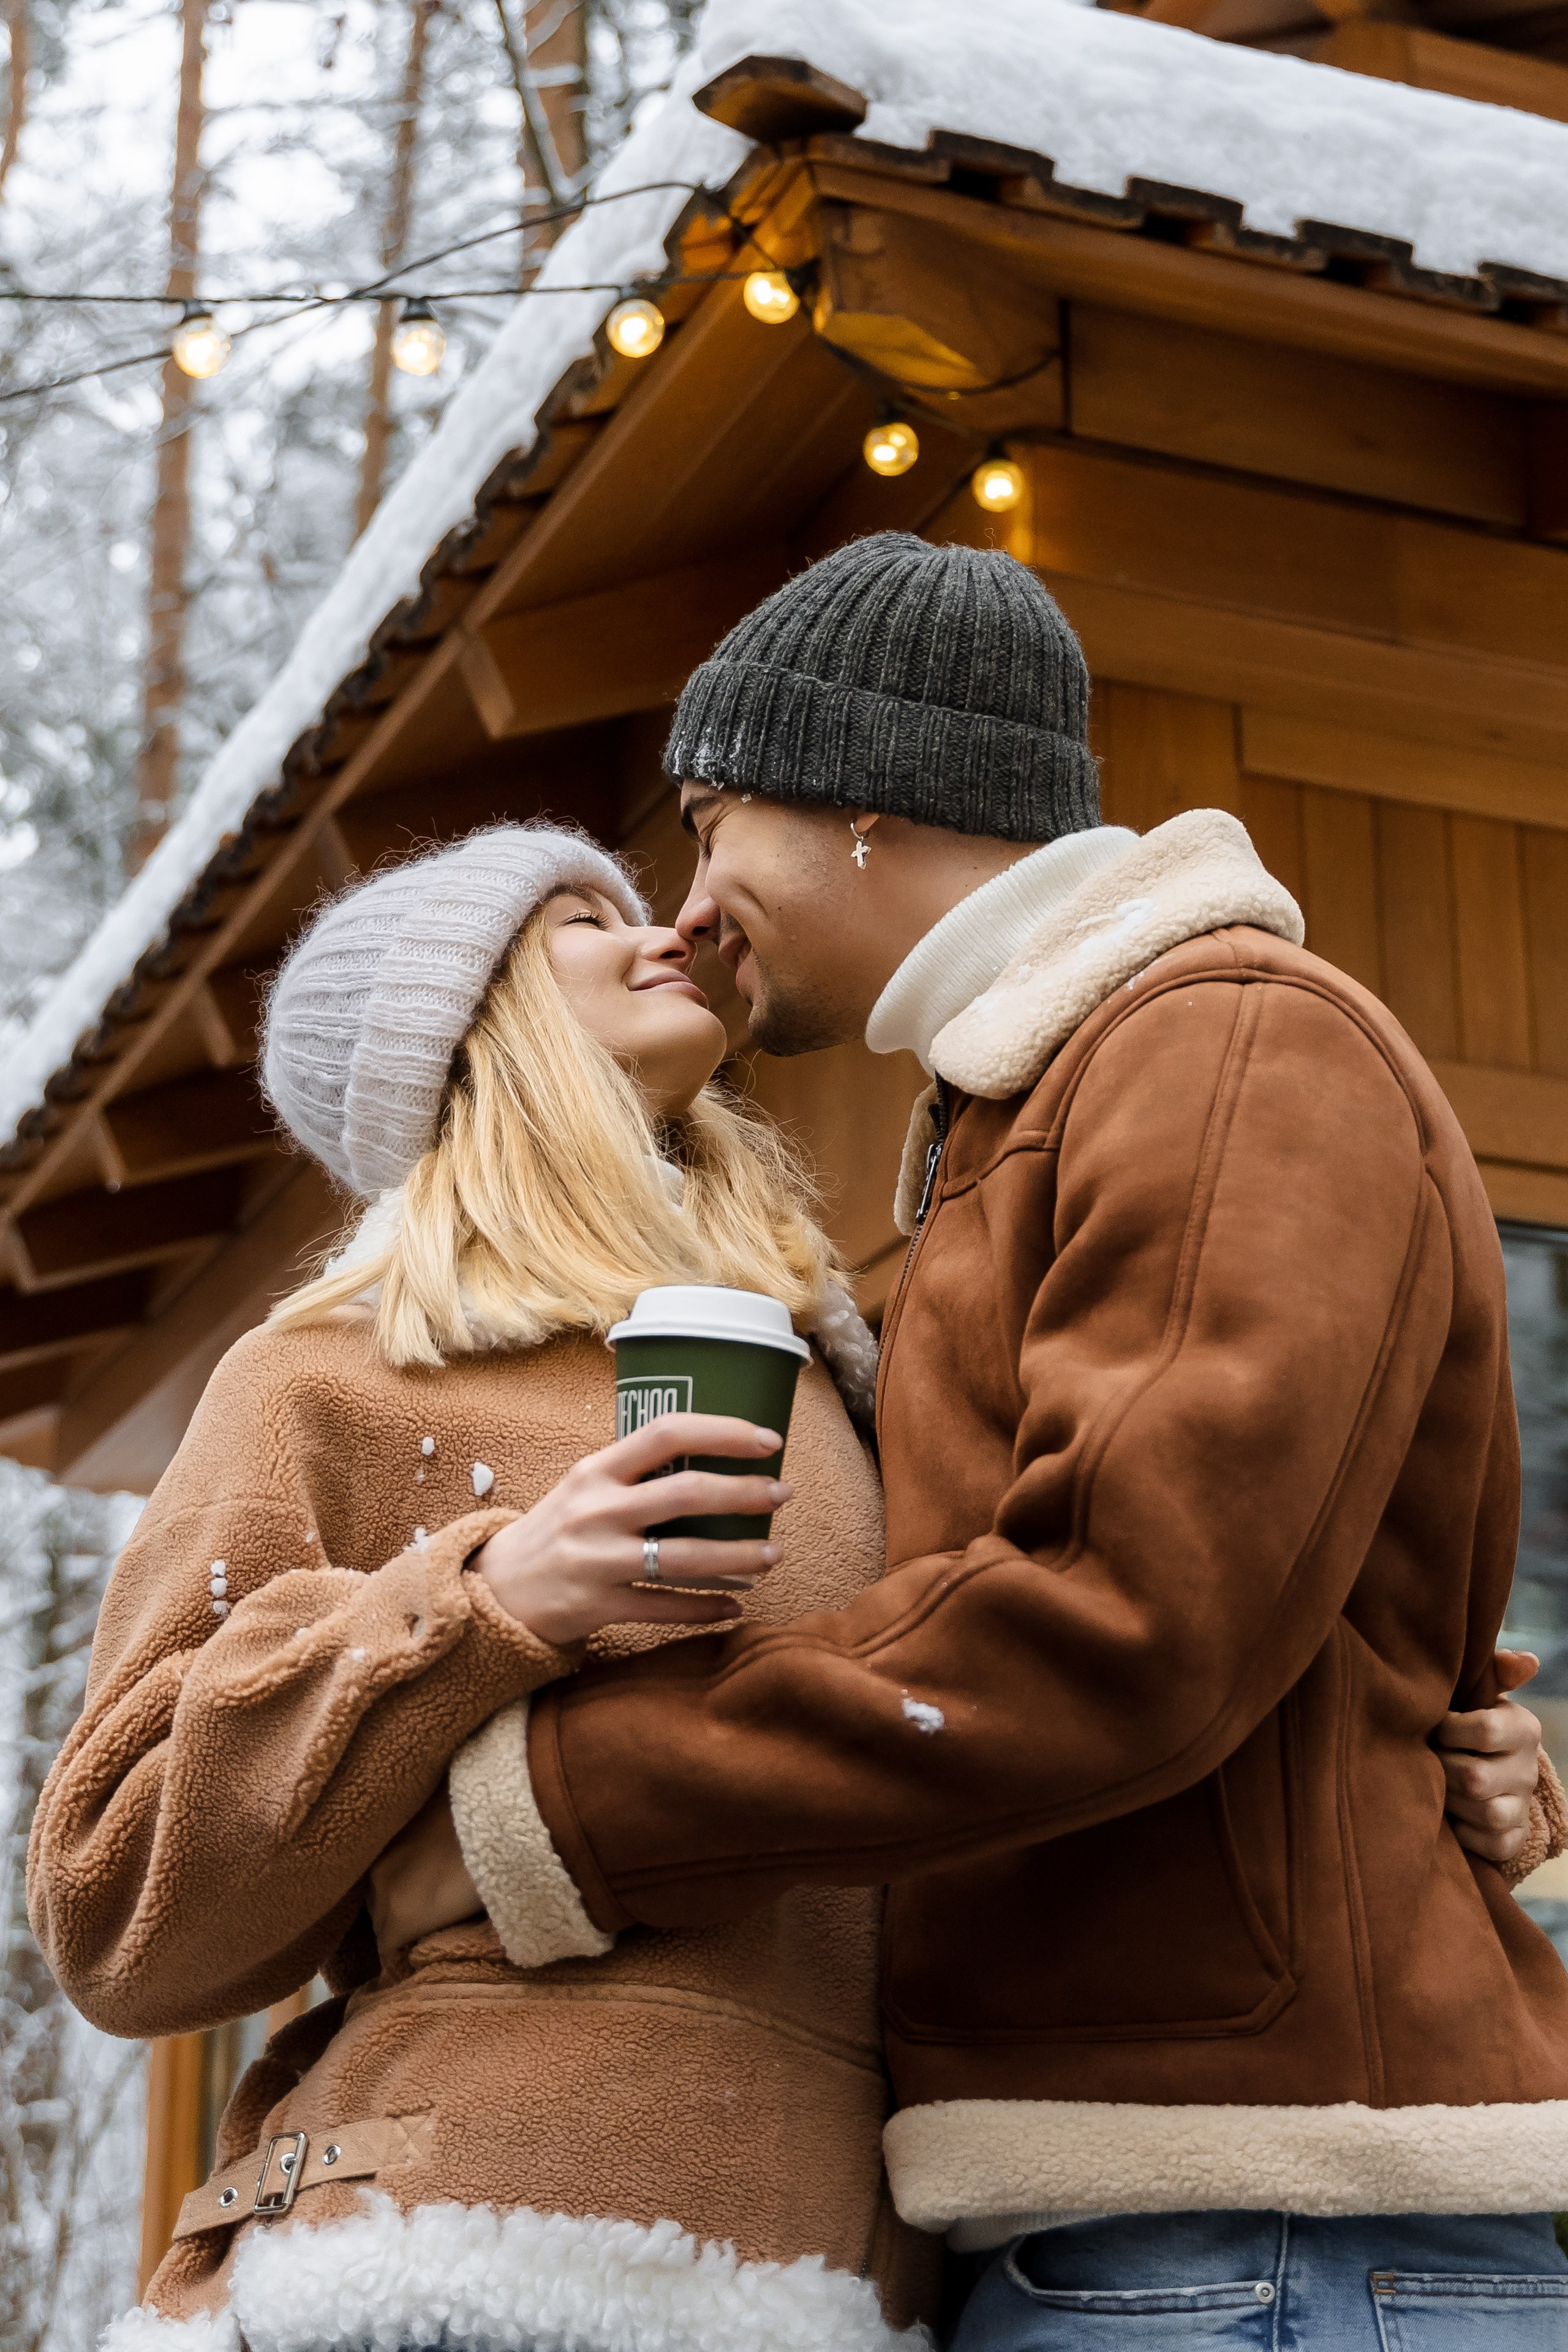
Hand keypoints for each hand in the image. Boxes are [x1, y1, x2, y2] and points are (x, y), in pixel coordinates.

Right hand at [471, 1413, 790, 1646]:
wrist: (496, 1588)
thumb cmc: (559, 1529)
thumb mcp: (586, 1486)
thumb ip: (637, 1472)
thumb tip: (716, 1460)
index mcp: (596, 1470)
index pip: (666, 1433)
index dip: (722, 1432)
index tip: (767, 1440)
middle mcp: (596, 1510)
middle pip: (685, 1494)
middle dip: (745, 1493)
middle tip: (782, 1495)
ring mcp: (597, 1560)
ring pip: (684, 1558)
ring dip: (738, 1557)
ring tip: (773, 1555)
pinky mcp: (598, 1606)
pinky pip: (665, 1608)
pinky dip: (707, 1607)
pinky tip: (735, 1603)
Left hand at [1437, 1650, 1543, 1865]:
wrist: (1477, 1768)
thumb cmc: (1464, 1722)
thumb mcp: (1475, 1693)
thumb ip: (1495, 1671)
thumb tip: (1529, 1660)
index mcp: (1522, 1728)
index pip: (1484, 1729)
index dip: (1448, 1730)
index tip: (1434, 1726)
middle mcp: (1528, 1770)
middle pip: (1474, 1777)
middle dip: (1441, 1768)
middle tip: (1424, 1759)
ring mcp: (1522, 1807)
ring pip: (1482, 1812)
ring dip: (1448, 1800)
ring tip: (1432, 1784)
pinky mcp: (1512, 1839)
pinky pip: (1487, 1843)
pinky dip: (1461, 1832)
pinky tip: (1448, 1815)